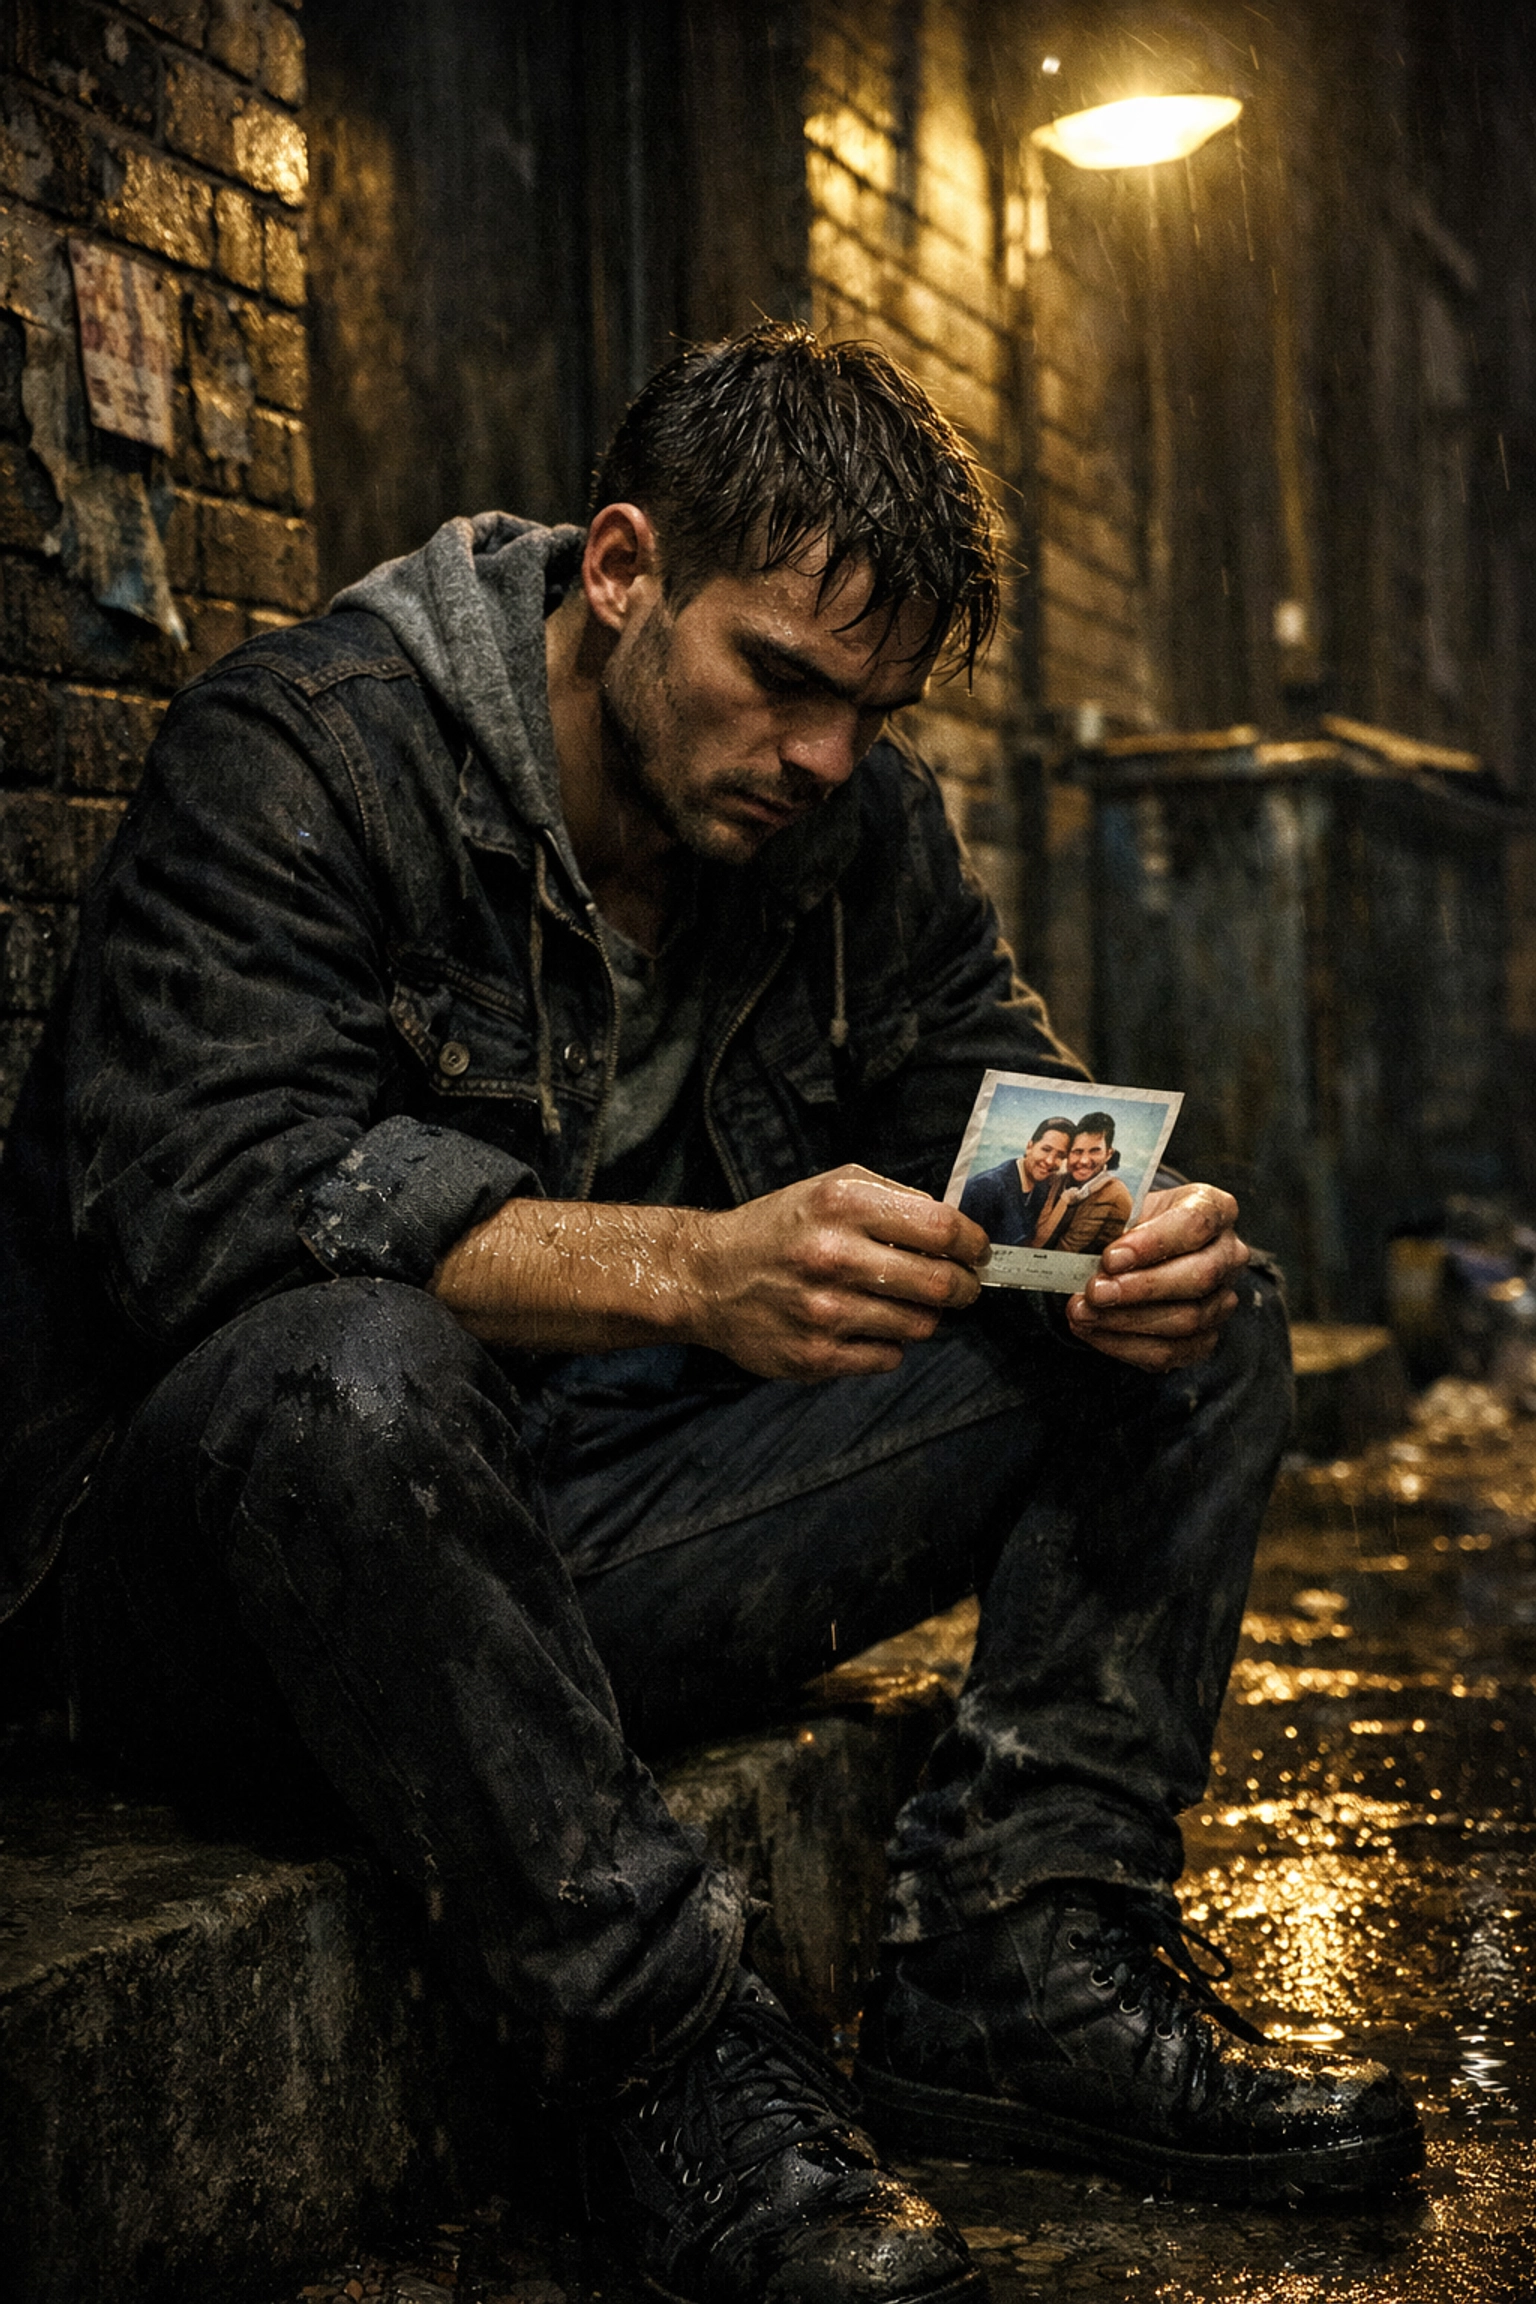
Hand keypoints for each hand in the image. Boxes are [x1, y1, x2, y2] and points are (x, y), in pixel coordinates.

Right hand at [687, 1164, 986, 1381]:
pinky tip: (865, 1327)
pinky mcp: (814, 1357)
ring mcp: (824, 1312)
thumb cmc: (779, 1229)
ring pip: (920, 1325)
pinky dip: (888, 1344)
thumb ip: (894, 1198)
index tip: (977, 1252)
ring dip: (923, 1316)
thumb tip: (955, 1227)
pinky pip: (888, 1357)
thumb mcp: (830, 1187)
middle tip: (961, 1286)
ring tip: (901, 1303)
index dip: (973, 1243)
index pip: (941, 1228)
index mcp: (843, 1204)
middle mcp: (833, 1256)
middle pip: (940, 1284)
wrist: (705, 1277)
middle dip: (964, 1287)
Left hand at [1065, 1182, 1248, 1372]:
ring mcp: (1221, 1299)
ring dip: (1127, 1320)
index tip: (1111, 1257)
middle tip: (1095, 1291)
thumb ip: (1109, 1219)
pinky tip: (1094, 1330)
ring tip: (1084, 1312)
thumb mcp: (1121, 1207)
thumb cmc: (1131, 1224)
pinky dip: (1125, 1344)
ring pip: (1187, 1319)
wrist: (1136, 1249)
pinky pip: (1170, 1351)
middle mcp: (1228, 1254)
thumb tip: (1078, 1240)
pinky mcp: (1205, 1338)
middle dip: (1141, 1288)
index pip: (1195, 1223)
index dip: (1153, 1242)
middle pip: (1200, 1276)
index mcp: (1214, 1209)